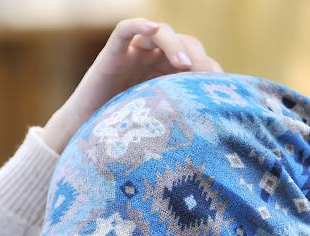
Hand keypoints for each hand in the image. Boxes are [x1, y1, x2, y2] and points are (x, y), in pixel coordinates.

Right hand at [42, 18, 222, 152]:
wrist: (87, 138)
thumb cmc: (124, 137)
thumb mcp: (161, 128)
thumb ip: (183, 122)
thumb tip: (220, 133)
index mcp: (170, 77)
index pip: (197, 63)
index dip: (211, 71)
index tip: (222, 90)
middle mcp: (154, 62)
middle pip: (184, 45)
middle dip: (198, 57)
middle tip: (205, 77)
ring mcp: (133, 55)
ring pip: (159, 33)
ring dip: (175, 45)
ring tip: (184, 64)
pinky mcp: (111, 55)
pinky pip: (125, 30)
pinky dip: (139, 24)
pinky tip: (153, 28)